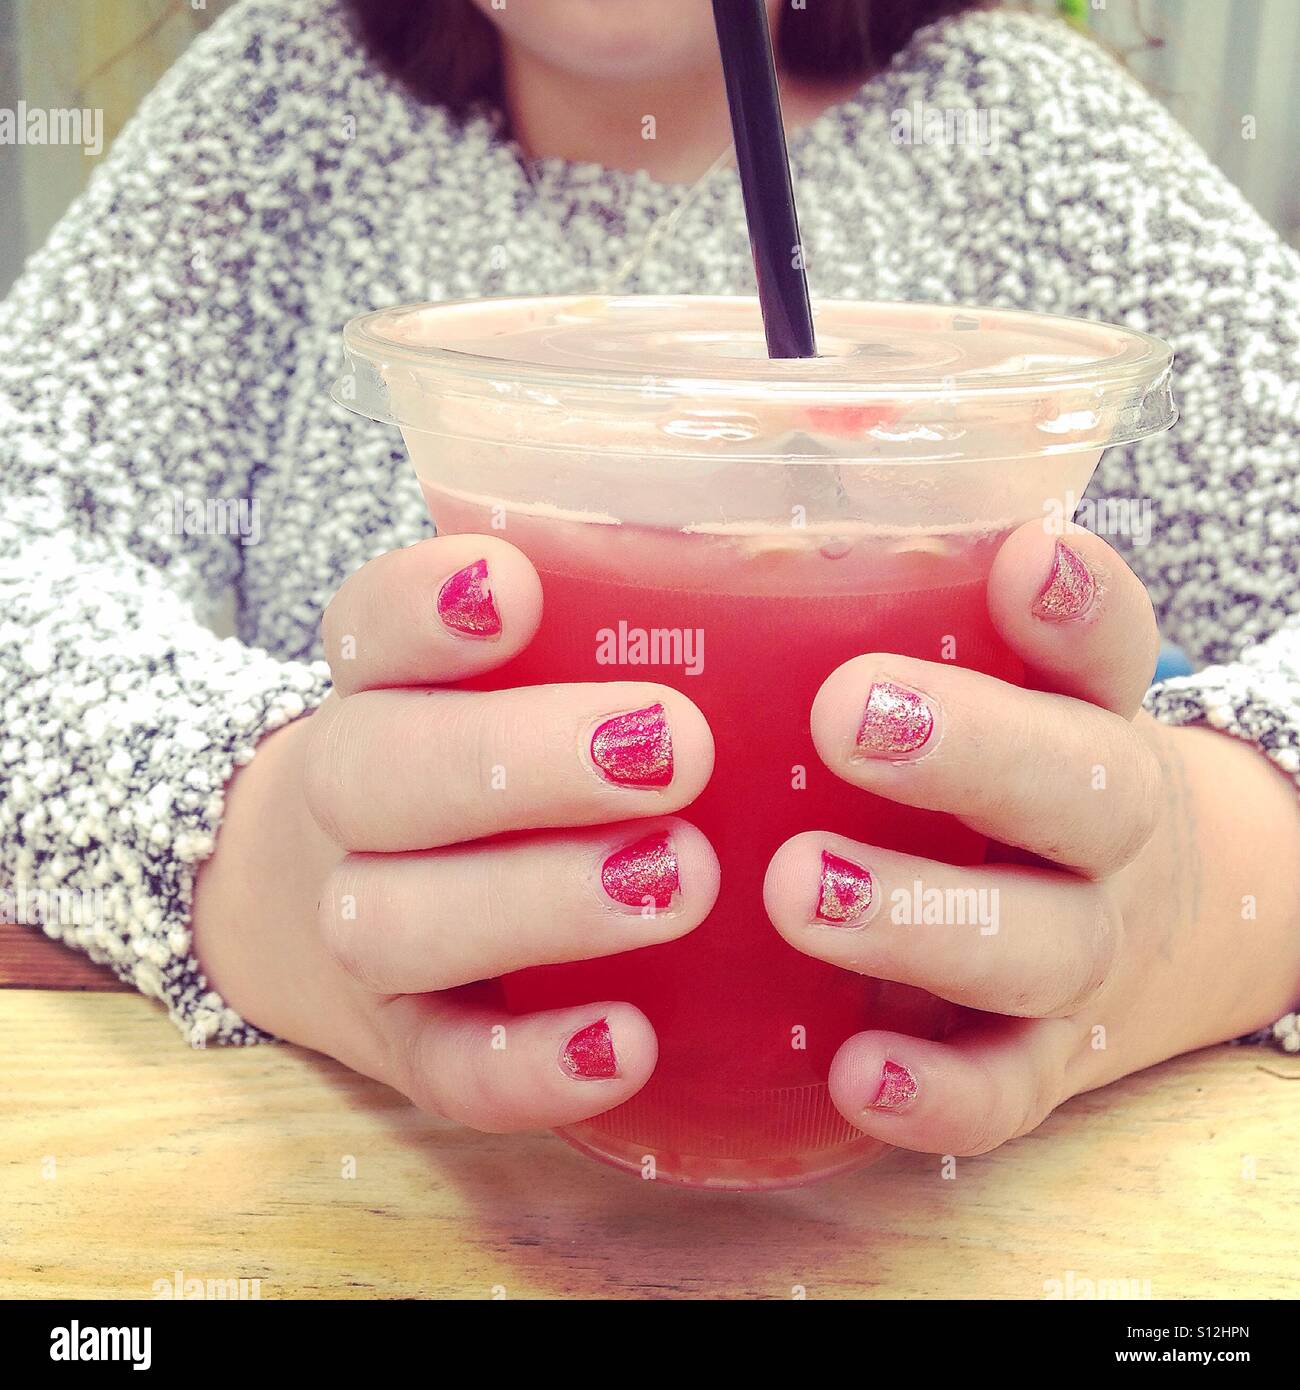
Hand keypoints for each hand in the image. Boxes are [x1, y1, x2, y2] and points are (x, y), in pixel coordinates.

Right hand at [192, 534, 716, 1129]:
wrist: (305, 900)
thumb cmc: (472, 765)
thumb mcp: (507, 682)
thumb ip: (611, 633)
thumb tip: (807, 582)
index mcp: (380, 690)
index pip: (368, 628)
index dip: (424, 607)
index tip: (517, 586)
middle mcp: (348, 800)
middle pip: (380, 771)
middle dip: (518, 759)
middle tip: (673, 749)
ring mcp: (363, 927)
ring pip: (399, 922)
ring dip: (537, 903)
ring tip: (679, 881)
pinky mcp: (402, 1043)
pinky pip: (445, 1069)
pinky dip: (527, 1065)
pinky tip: (628, 1044)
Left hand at [764, 523, 1299, 1154]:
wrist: (1176, 927)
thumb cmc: (1032, 787)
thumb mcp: (1012, 701)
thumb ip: (904, 630)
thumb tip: (698, 548)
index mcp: (1090, 721)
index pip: (1107, 648)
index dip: (1076, 605)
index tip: (1024, 554)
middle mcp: (1108, 835)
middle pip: (1078, 790)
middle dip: (971, 751)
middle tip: (850, 714)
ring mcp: (1087, 955)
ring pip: (1034, 945)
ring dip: (922, 920)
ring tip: (804, 888)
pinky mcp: (1051, 1062)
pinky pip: (1008, 1092)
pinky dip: (939, 1093)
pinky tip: (856, 1072)